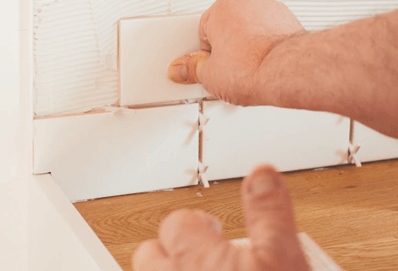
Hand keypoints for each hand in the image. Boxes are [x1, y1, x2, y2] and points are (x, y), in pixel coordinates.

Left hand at [133, 165, 308, 270]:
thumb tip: (262, 173)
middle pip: (148, 253)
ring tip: (191, 266)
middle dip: (170, 247)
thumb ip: (270, 214)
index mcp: (202, 259)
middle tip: (197, 251)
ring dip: (164, 267)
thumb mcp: (286, 261)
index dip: (197, 222)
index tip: (212, 226)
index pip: (179, 223)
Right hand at [167, 0, 304, 104]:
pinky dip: (268, 44)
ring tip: (250, 67)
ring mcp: (270, 8)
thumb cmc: (253, 67)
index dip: (206, 54)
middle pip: (227, 26)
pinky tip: (266, 62)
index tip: (211, 67)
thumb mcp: (209, 75)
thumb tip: (182, 69)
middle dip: (227, 46)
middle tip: (229, 69)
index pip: (203, 31)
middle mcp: (246, 1)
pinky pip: (271, 30)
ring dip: (249, 44)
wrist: (287, 71)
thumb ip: (192, 69)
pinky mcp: (289, 19)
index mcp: (221, 7)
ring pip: (251, 27)